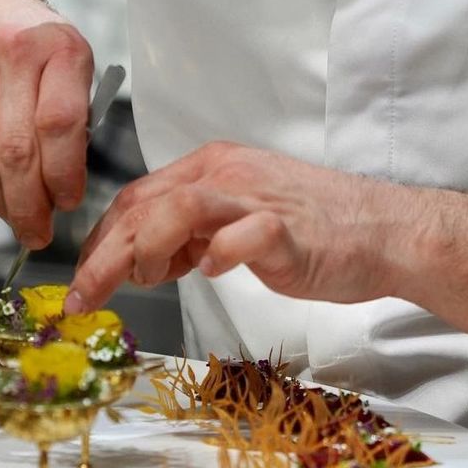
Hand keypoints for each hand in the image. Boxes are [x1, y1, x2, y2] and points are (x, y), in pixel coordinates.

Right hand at [0, 0, 93, 247]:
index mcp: (57, 46)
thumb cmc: (23, 33)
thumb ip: (70, 107)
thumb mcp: (64, 53)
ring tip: (20, 221)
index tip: (69, 201)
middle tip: (41, 231)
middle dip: (31, 203)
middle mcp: (10, 55)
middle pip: (16, 149)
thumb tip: (69, 177)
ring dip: (3, 201)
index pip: (59, 123)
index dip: (64, 173)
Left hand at [66, 142, 407, 311]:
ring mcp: (258, 198)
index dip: (103, 240)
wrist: (383, 229)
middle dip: (105, 255)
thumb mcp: (234, 220)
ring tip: (135, 285)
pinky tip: (210, 272)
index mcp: (211, 167)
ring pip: (180, 208)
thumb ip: (189, 232)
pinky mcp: (289, 229)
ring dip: (144, 250)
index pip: (137, 197)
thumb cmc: (312, 230)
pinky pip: (246, 234)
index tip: (86, 279)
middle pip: (147, 205)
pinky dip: (220, 253)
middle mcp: (227, 174)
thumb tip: (140, 260)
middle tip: (84, 299)